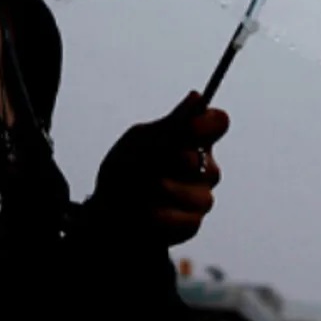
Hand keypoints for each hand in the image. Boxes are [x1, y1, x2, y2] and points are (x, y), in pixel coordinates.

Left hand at [90, 91, 230, 246]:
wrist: (102, 215)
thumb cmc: (122, 172)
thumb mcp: (139, 142)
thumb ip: (170, 125)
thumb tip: (197, 96)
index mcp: (192, 140)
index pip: (218, 123)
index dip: (208, 125)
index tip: (189, 129)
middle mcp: (203, 167)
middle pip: (210, 164)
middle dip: (177, 166)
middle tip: (153, 169)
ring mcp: (200, 197)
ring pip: (201, 195)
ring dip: (165, 194)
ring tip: (141, 194)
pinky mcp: (191, 223)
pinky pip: (189, 221)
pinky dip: (162, 217)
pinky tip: (146, 214)